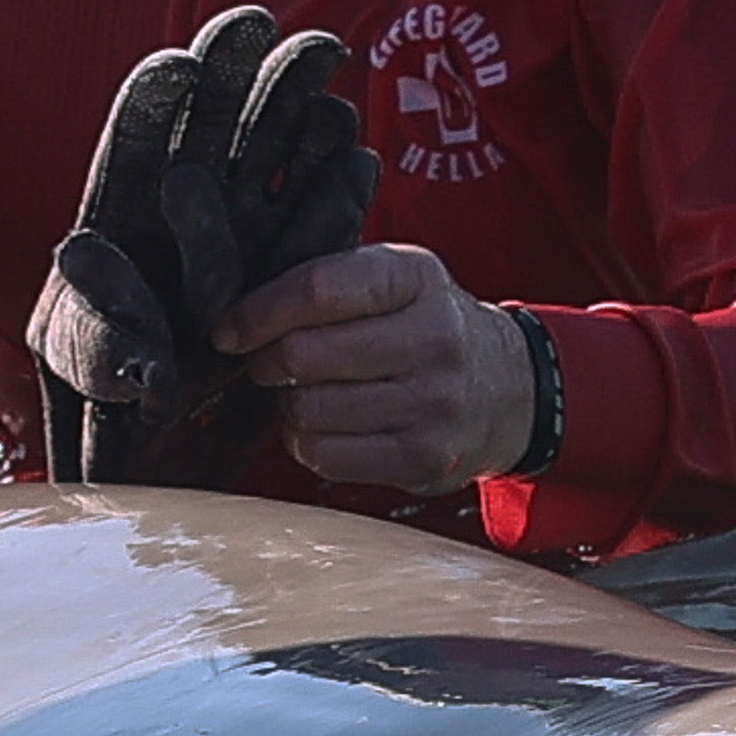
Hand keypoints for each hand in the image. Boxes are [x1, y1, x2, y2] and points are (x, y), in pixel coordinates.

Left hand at [224, 244, 534, 494]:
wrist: (506, 389)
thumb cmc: (425, 328)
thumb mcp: (396, 278)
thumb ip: (331, 281)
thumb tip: (237, 314)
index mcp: (416, 277)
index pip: (318, 289)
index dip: (258, 312)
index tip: (230, 329)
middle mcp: (434, 337)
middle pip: (303, 355)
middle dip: (267, 361)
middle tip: (270, 362)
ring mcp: (433, 402)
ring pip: (307, 410)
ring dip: (288, 404)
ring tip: (307, 393)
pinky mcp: (424, 458)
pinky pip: (325, 456)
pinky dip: (306, 442)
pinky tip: (324, 426)